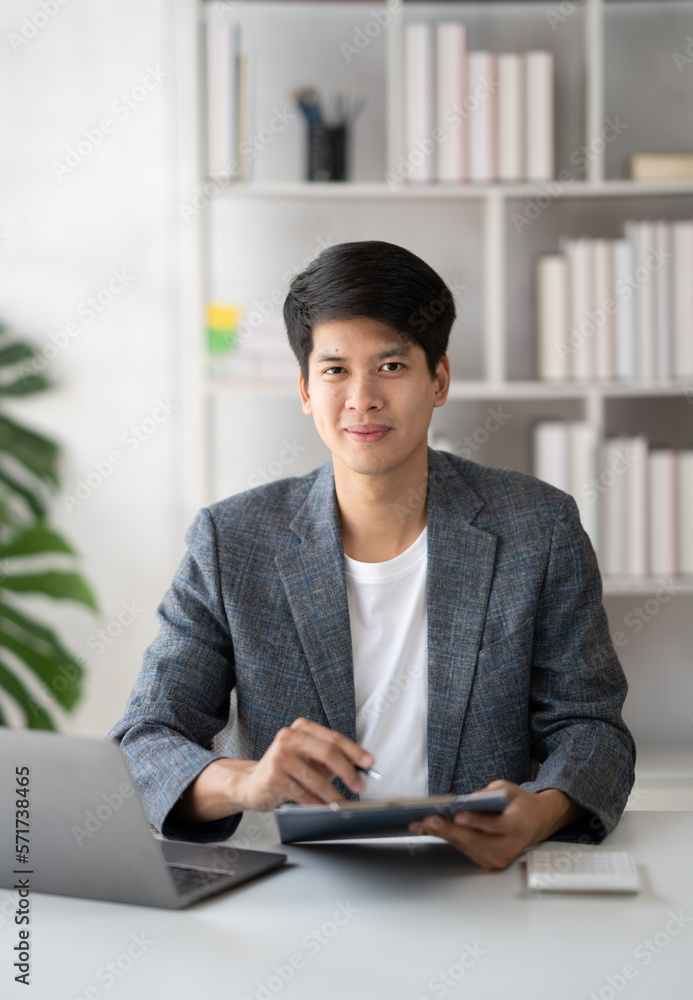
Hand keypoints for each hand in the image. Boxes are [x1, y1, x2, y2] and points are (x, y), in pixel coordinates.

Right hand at [233, 717, 373, 810]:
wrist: (252, 783)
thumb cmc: (287, 770)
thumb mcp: (311, 760)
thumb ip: (333, 760)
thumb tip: (361, 769)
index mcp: (302, 728)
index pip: (334, 738)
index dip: (355, 751)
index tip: (370, 763)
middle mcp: (289, 737)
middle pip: (328, 752)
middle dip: (348, 771)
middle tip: (359, 786)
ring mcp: (279, 755)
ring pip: (315, 777)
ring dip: (333, 794)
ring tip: (343, 803)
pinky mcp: (273, 775)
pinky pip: (302, 792)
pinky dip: (316, 803)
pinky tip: (323, 807)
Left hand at [408, 780, 587, 869]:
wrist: (535, 823)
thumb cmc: (519, 803)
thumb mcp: (508, 789)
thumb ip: (488, 794)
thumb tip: (464, 801)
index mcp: (517, 825)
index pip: (494, 826)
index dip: (475, 821)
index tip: (457, 816)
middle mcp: (510, 846)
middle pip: (476, 840)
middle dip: (450, 830)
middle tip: (429, 821)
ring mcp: (501, 858)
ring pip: (468, 847)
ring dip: (444, 836)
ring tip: (423, 825)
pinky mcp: (492, 863)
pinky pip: (468, 851)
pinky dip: (450, 840)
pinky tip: (434, 831)